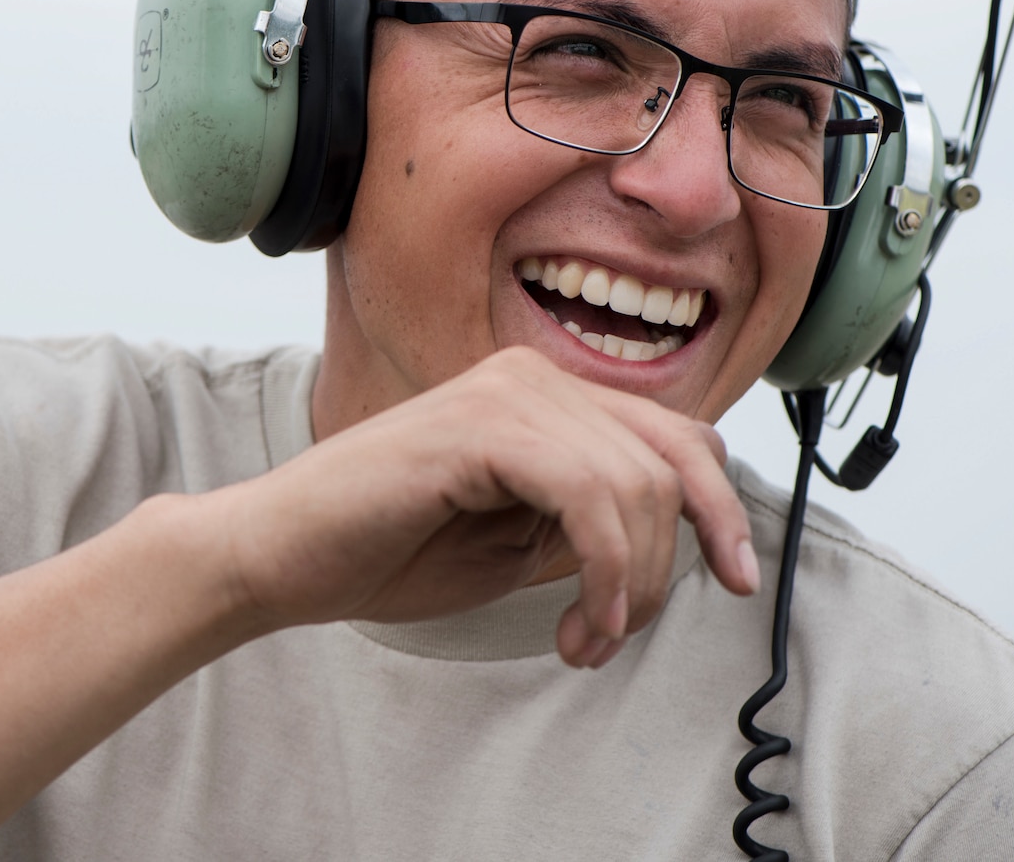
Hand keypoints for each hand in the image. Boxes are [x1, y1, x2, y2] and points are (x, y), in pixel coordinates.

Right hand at [208, 346, 760, 666]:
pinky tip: (579, 624)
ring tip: (586, 639)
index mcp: (545, 392)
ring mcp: (506, 390)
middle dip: (674, 563)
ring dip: (631, 585)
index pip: (679, 437)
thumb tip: (683, 537)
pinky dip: (607, 573)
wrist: (282, 556)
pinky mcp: (480, 425)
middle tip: (620, 633)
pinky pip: (592, 496)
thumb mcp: (522, 540)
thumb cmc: (387, 550)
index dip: (719, 511)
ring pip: (641, 485)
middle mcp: (532, 374)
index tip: (732, 580)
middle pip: (675, 461)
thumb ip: (592, 521)